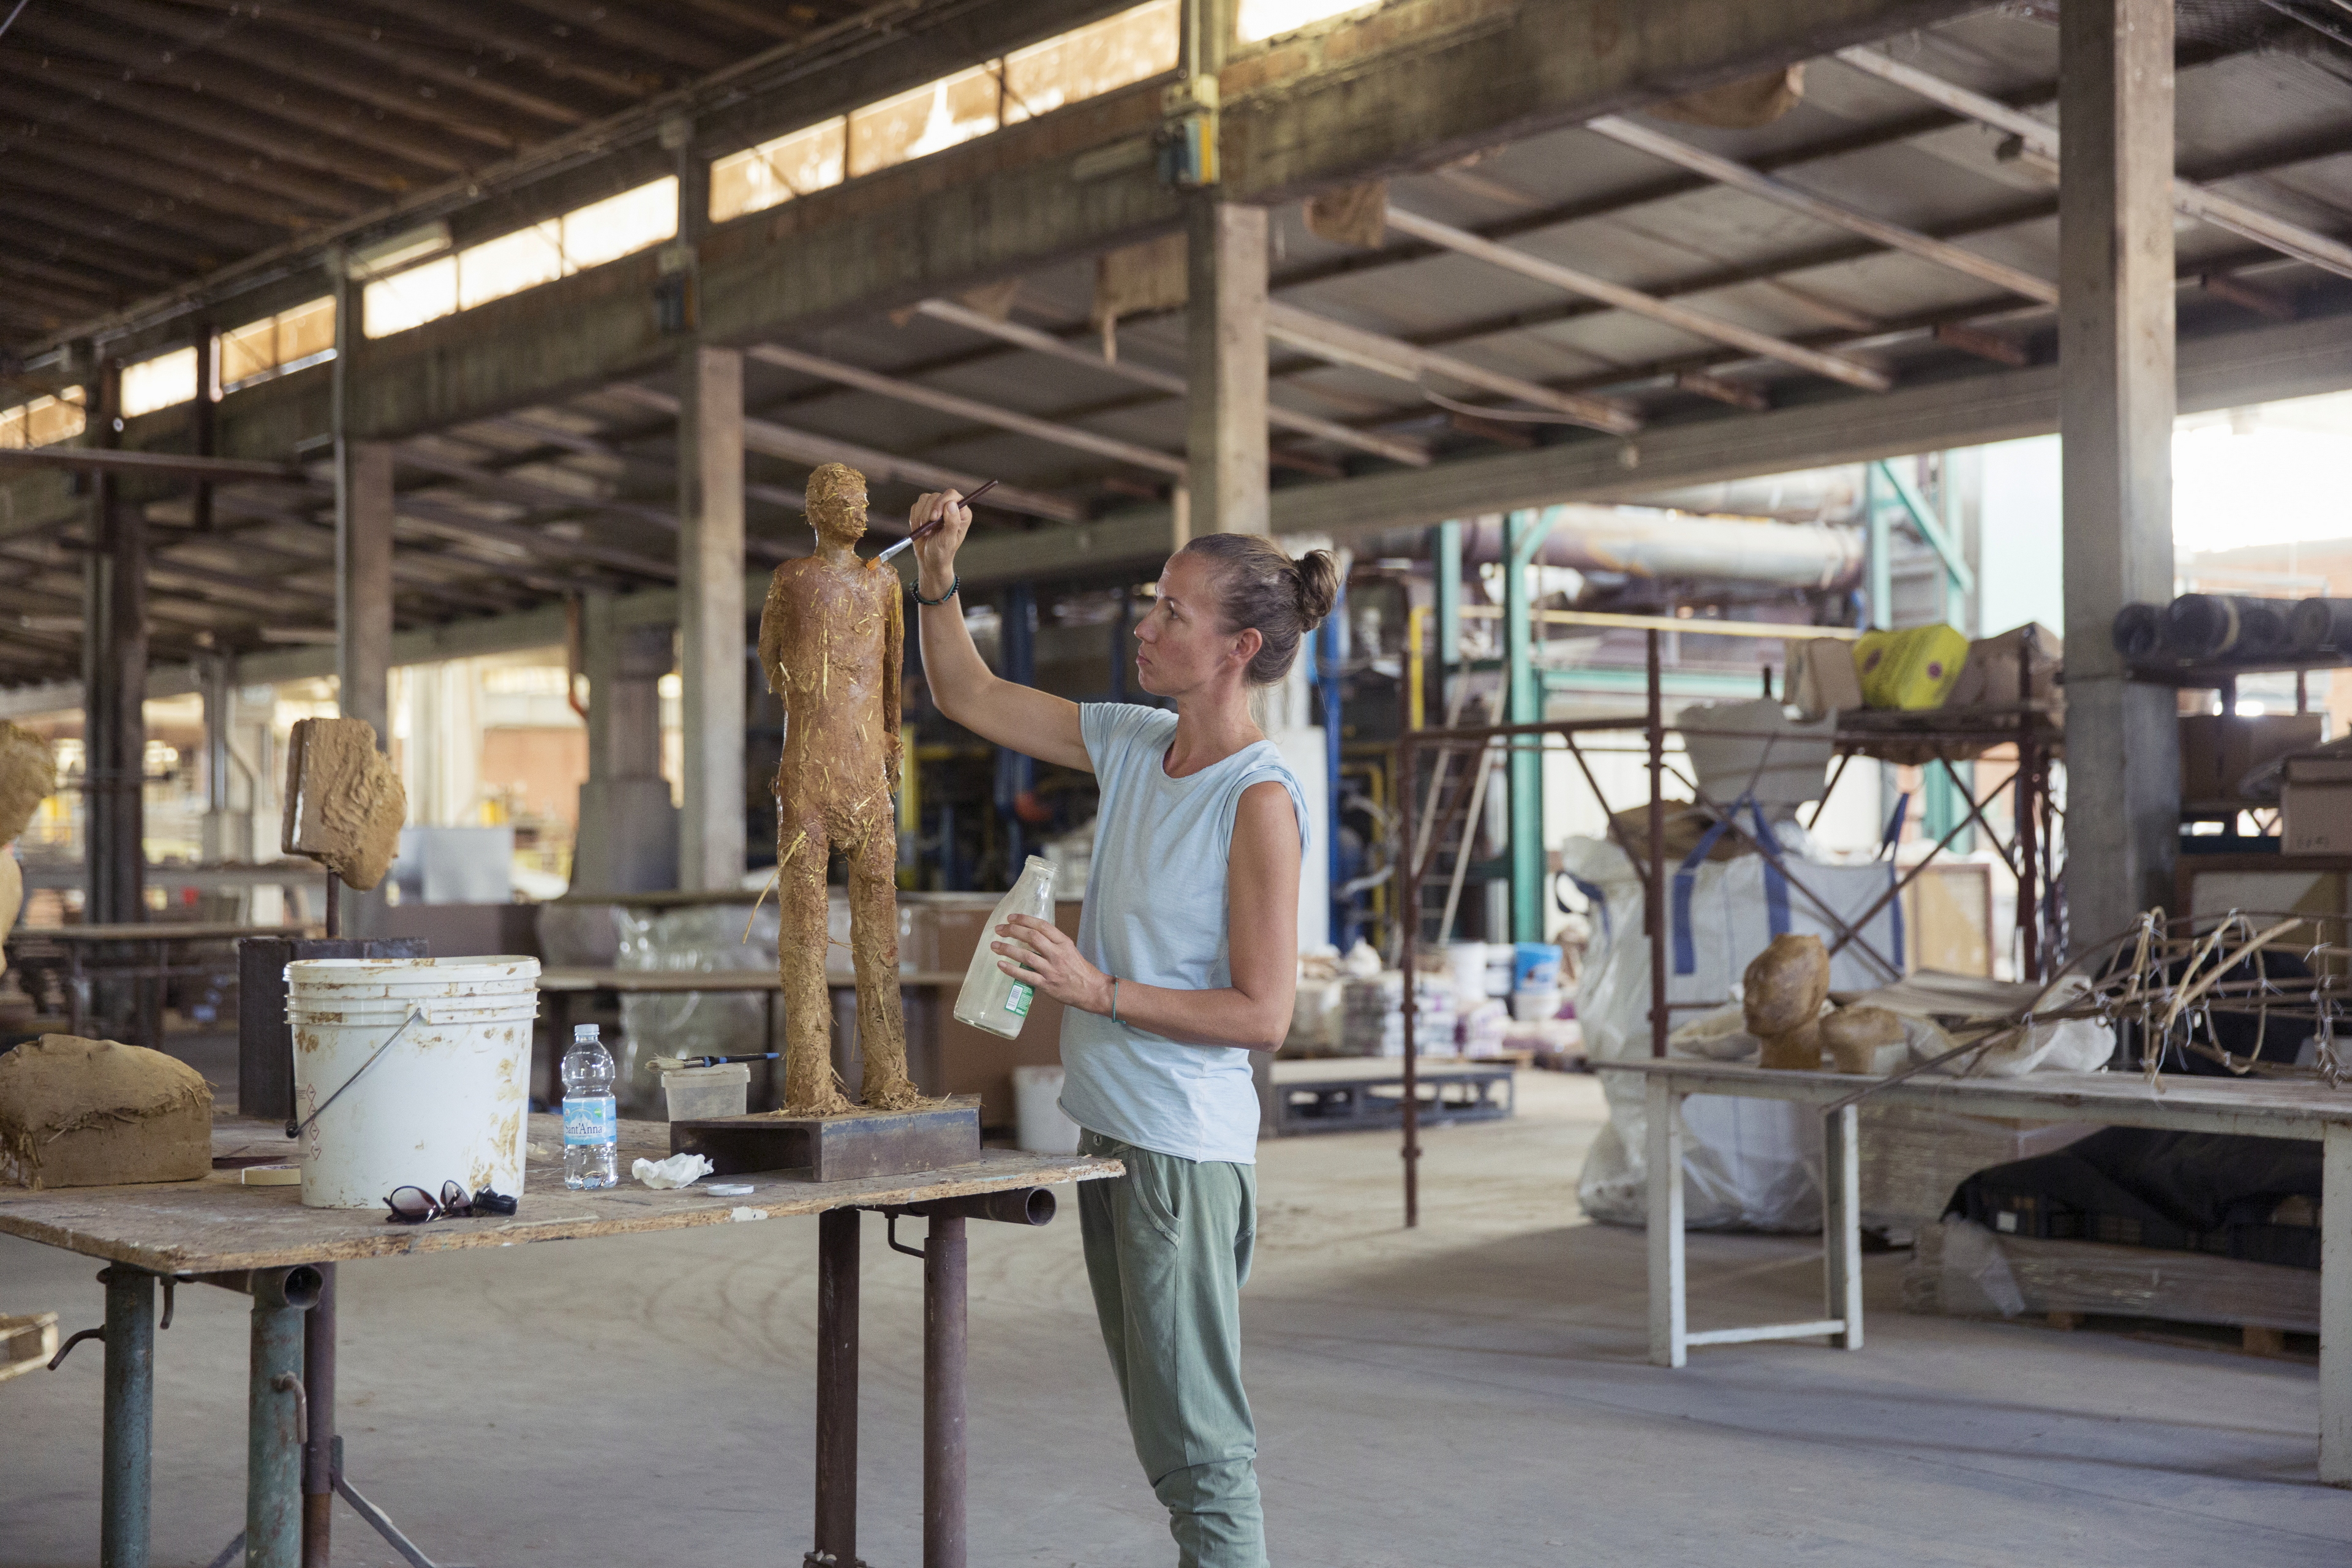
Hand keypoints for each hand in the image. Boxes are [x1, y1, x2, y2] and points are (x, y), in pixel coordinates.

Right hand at [909, 490, 972, 600]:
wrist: (929, 560)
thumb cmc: (942, 552)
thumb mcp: (948, 540)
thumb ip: (952, 522)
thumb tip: (951, 504)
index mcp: (962, 513)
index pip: (952, 495)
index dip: (941, 502)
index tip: (933, 517)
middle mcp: (950, 508)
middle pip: (936, 496)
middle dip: (928, 512)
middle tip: (928, 530)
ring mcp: (937, 508)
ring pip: (924, 499)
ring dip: (920, 516)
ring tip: (925, 532)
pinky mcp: (924, 511)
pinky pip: (915, 506)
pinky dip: (914, 518)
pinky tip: (919, 529)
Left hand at [992, 913, 1111, 1014]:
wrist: (1093, 990)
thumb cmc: (1081, 970)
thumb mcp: (1070, 950)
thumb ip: (1053, 943)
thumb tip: (1032, 937)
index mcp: (1064, 942)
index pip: (1041, 925)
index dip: (1024, 919)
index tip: (1010, 917)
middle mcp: (1057, 953)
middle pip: (1031, 936)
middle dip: (1012, 930)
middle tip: (999, 929)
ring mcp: (1051, 969)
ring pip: (1025, 955)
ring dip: (1007, 949)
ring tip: (994, 945)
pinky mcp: (1047, 984)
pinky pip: (1025, 975)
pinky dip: (1011, 969)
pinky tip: (1001, 965)